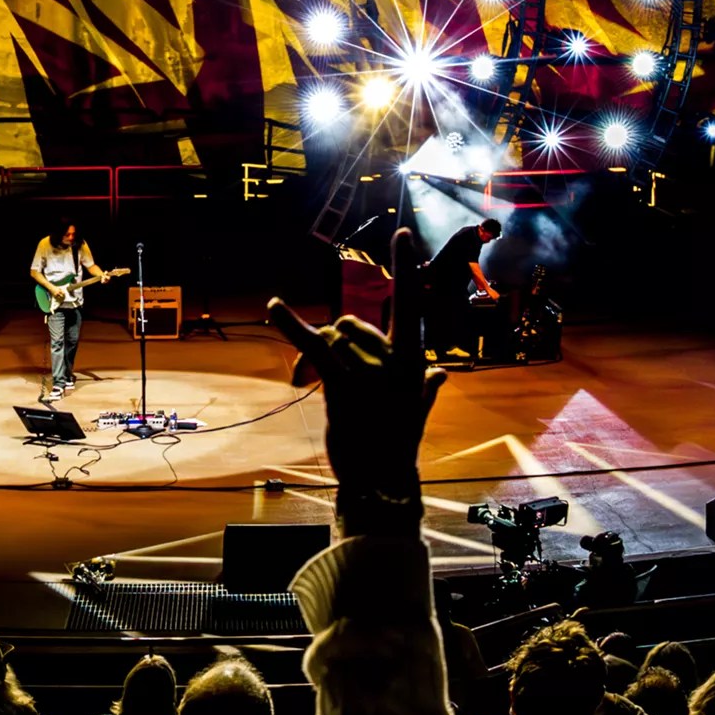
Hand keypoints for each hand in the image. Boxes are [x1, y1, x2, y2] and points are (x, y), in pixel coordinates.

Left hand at [265, 226, 444, 525]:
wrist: (383, 480)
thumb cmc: (398, 445)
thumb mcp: (417, 412)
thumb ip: (427, 388)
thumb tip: (440, 376)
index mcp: (414, 360)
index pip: (410, 303)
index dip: (406, 268)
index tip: (402, 233)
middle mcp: (396, 359)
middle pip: (351, 324)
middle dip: (338, 342)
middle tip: (343, 380)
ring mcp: (371, 372)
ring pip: (332, 338)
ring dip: (322, 358)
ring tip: (334, 392)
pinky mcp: (345, 386)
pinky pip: (315, 346)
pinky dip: (291, 324)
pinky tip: (274, 305)